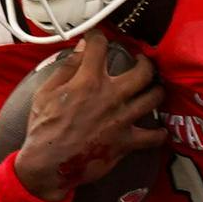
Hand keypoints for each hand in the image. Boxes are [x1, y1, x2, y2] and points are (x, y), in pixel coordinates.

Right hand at [13, 34, 167, 200]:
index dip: (99, 37)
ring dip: (156, 91)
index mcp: (88, 81)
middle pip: (143, 71)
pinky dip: (158, 133)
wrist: (48, 164)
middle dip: (145, 62)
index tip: (98, 38)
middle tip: (141, 62)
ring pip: (153, 98)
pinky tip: (159, 130)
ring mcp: (121, 119)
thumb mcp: (46, 93)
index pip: (101, 46)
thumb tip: (81, 49)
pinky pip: (152, 137)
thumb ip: (66, 68)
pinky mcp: (125, 142)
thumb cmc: (44, 129)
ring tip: (154, 89)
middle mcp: (110, 97)